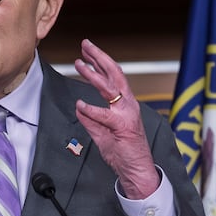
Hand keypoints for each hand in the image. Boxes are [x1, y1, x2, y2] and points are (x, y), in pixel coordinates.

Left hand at [73, 39, 158, 198]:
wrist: (136, 170)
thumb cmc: (122, 152)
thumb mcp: (101, 133)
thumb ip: (90, 120)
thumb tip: (79, 107)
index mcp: (124, 104)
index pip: (113, 77)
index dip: (100, 62)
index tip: (86, 52)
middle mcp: (127, 105)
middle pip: (115, 74)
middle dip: (99, 57)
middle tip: (85, 45)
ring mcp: (127, 114)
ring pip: (110, 88)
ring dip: (93, 74)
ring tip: (80, 63)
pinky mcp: (123, 127)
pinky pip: (104, 114)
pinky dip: (90, 109)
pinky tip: (80, 104)